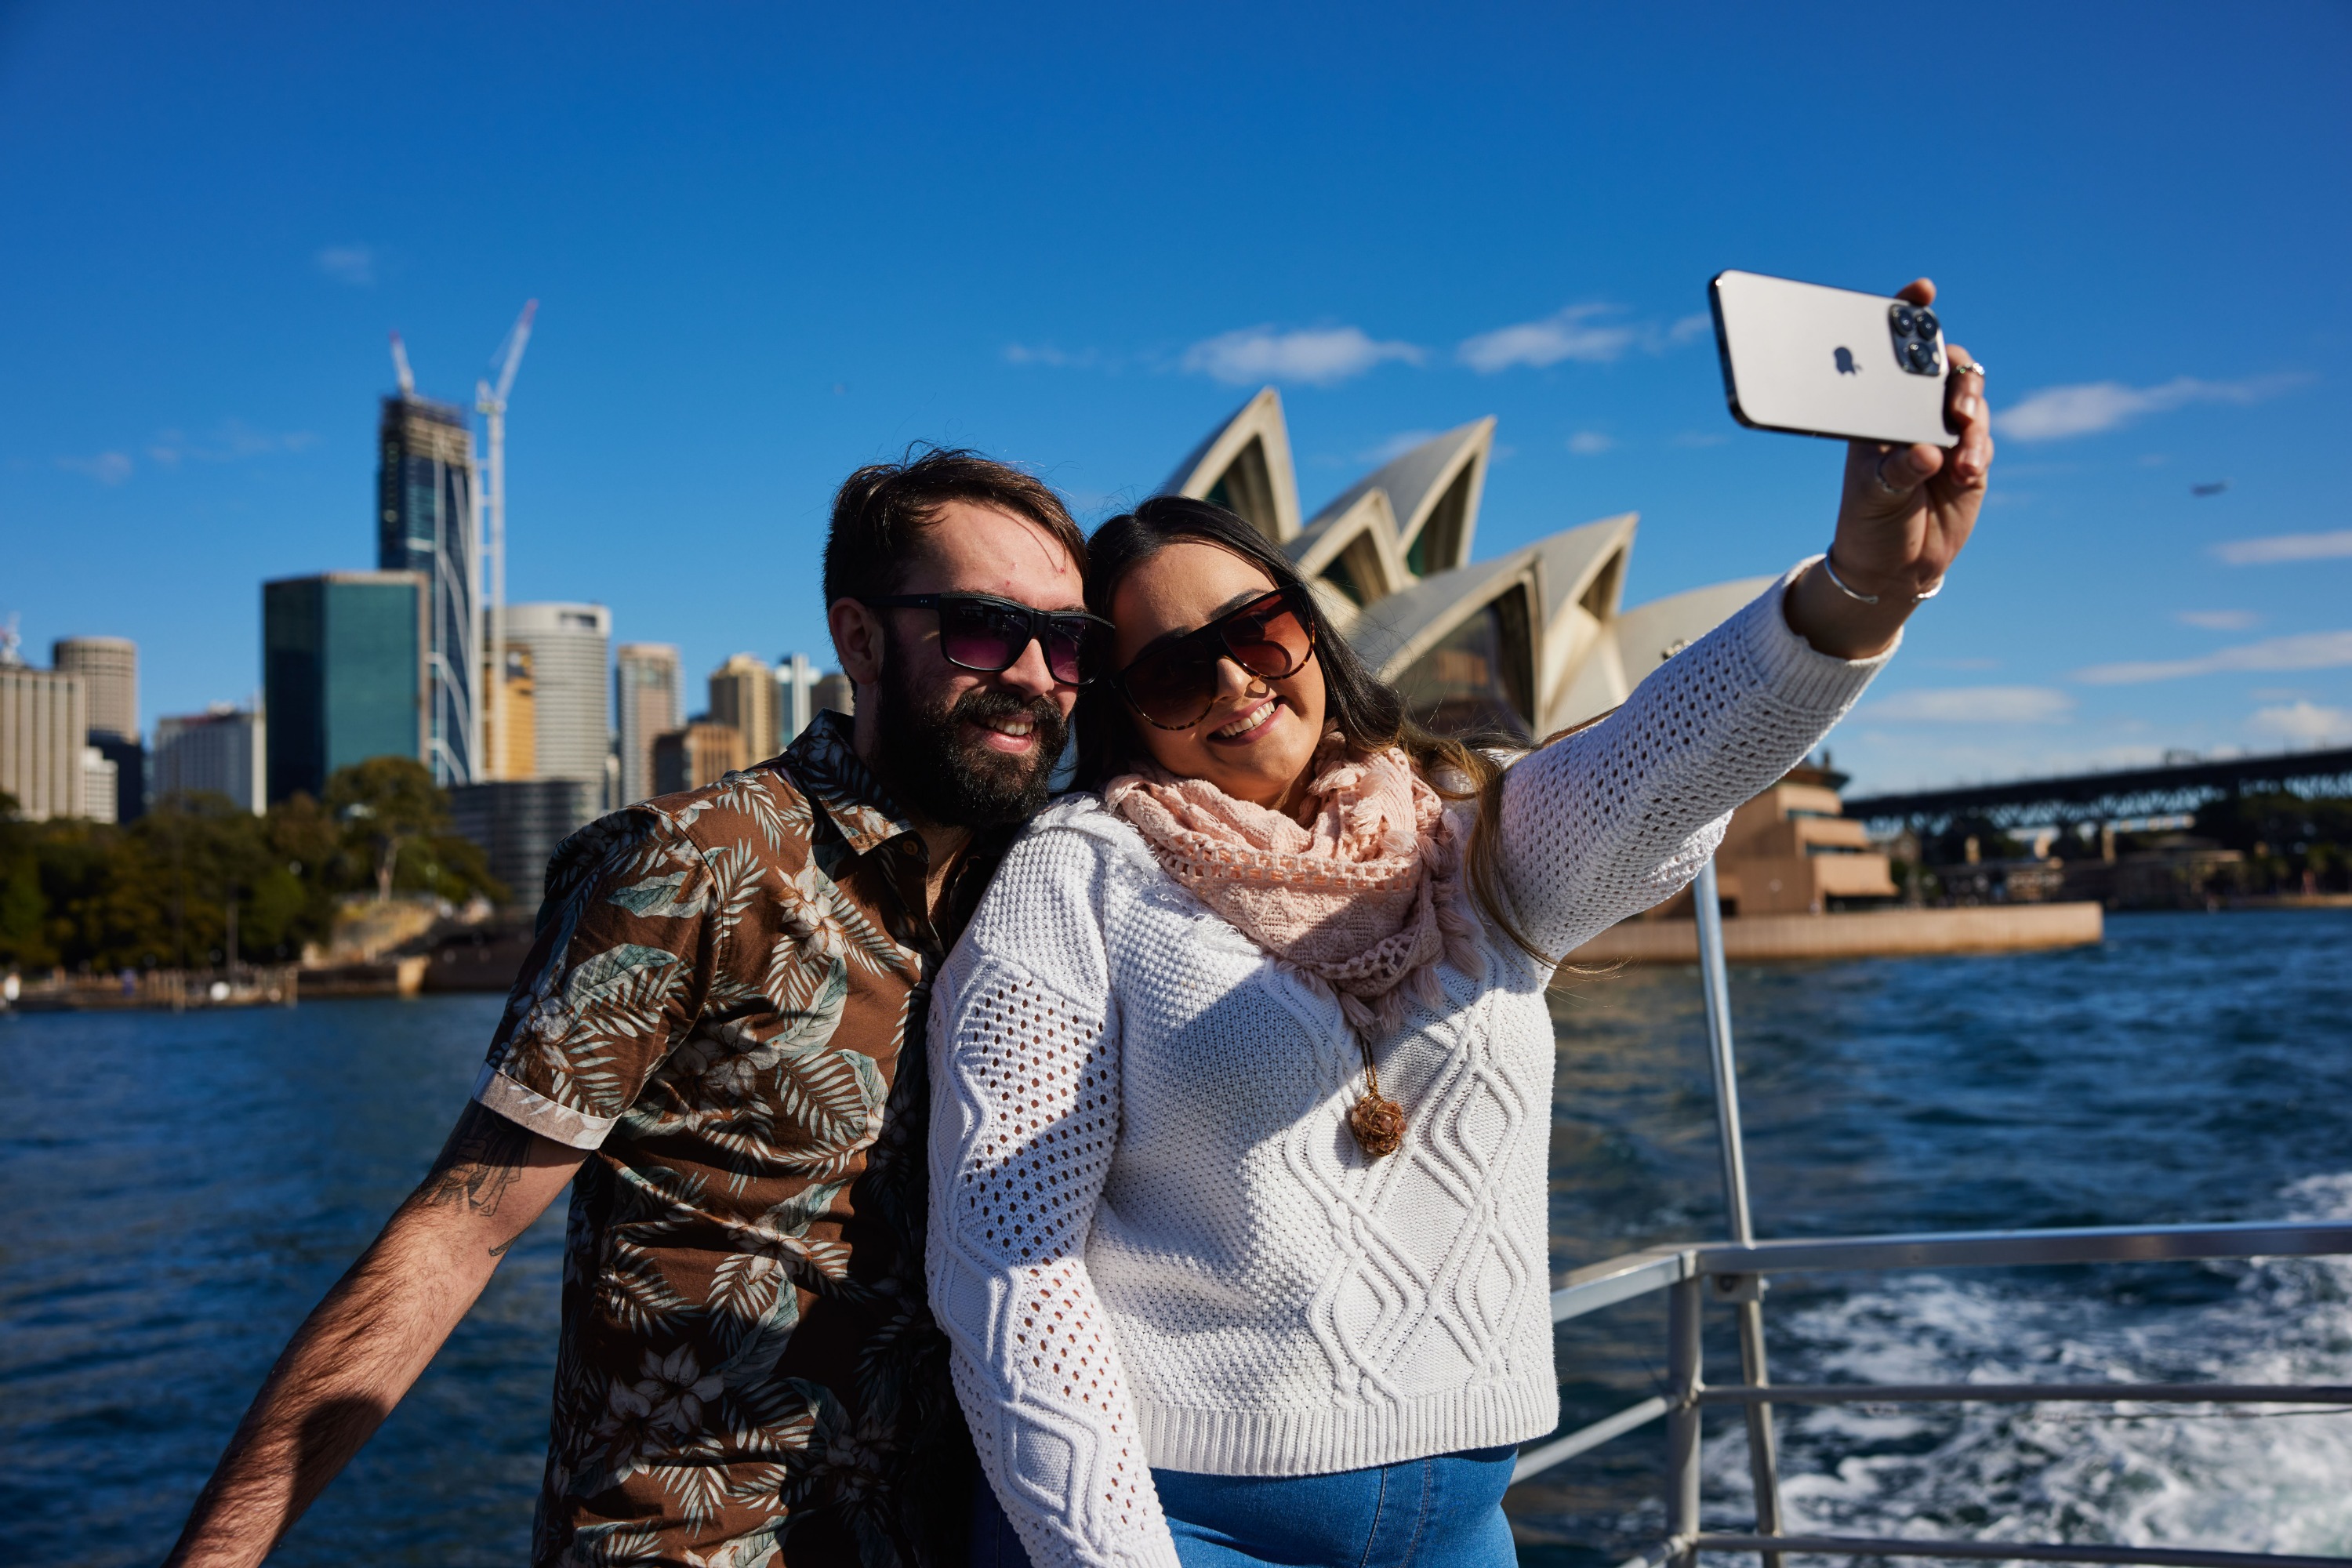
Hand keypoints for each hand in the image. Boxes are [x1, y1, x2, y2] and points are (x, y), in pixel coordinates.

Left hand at [1784, 278, 1992, 658]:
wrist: (1893, 566)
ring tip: (1959, 449)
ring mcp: (1945, 432)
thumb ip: (1897, 473)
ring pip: (1970, 399)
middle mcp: (1913, 412)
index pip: (1893, 354)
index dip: (1909, 317)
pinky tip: (1964, 472)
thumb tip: (1926, 455)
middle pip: (1946, 367)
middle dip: (1956, 373)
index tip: (1923, 292)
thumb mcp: (1872, 497)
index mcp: (1877, 408)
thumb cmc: (1868, 521)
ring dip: (1969, 416)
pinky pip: (1981, 438)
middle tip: (1955, 403)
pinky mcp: (1970, 457)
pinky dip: (1976, 451)